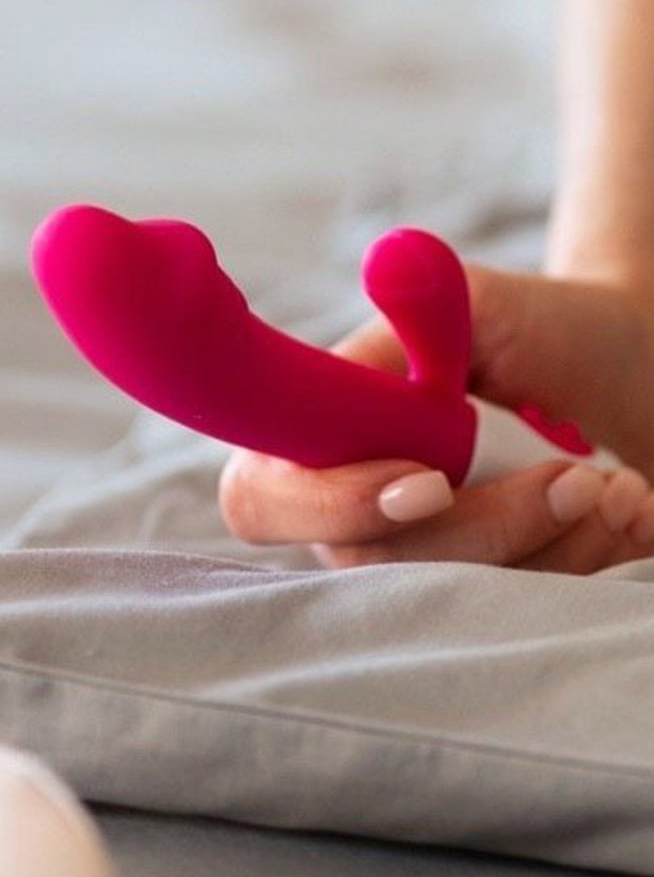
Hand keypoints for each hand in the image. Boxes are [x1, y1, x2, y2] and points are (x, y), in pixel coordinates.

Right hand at [219, 267, 653, 572]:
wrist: (633, 372)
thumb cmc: (548, 330)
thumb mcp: (489, 302)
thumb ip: (430, 296)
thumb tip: (394, 264)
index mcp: (322, 433)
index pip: (260, 498)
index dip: (328, 505)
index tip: (432, 483)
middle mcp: (353, 506)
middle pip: (369, 564)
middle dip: (482, 527)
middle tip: (577, 479)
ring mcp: (418, 555)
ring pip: (450, 599)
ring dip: (550, 544)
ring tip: (617, 487)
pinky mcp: (484, 587)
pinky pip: (515, 612)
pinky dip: (583, 562)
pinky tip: (625, 508)